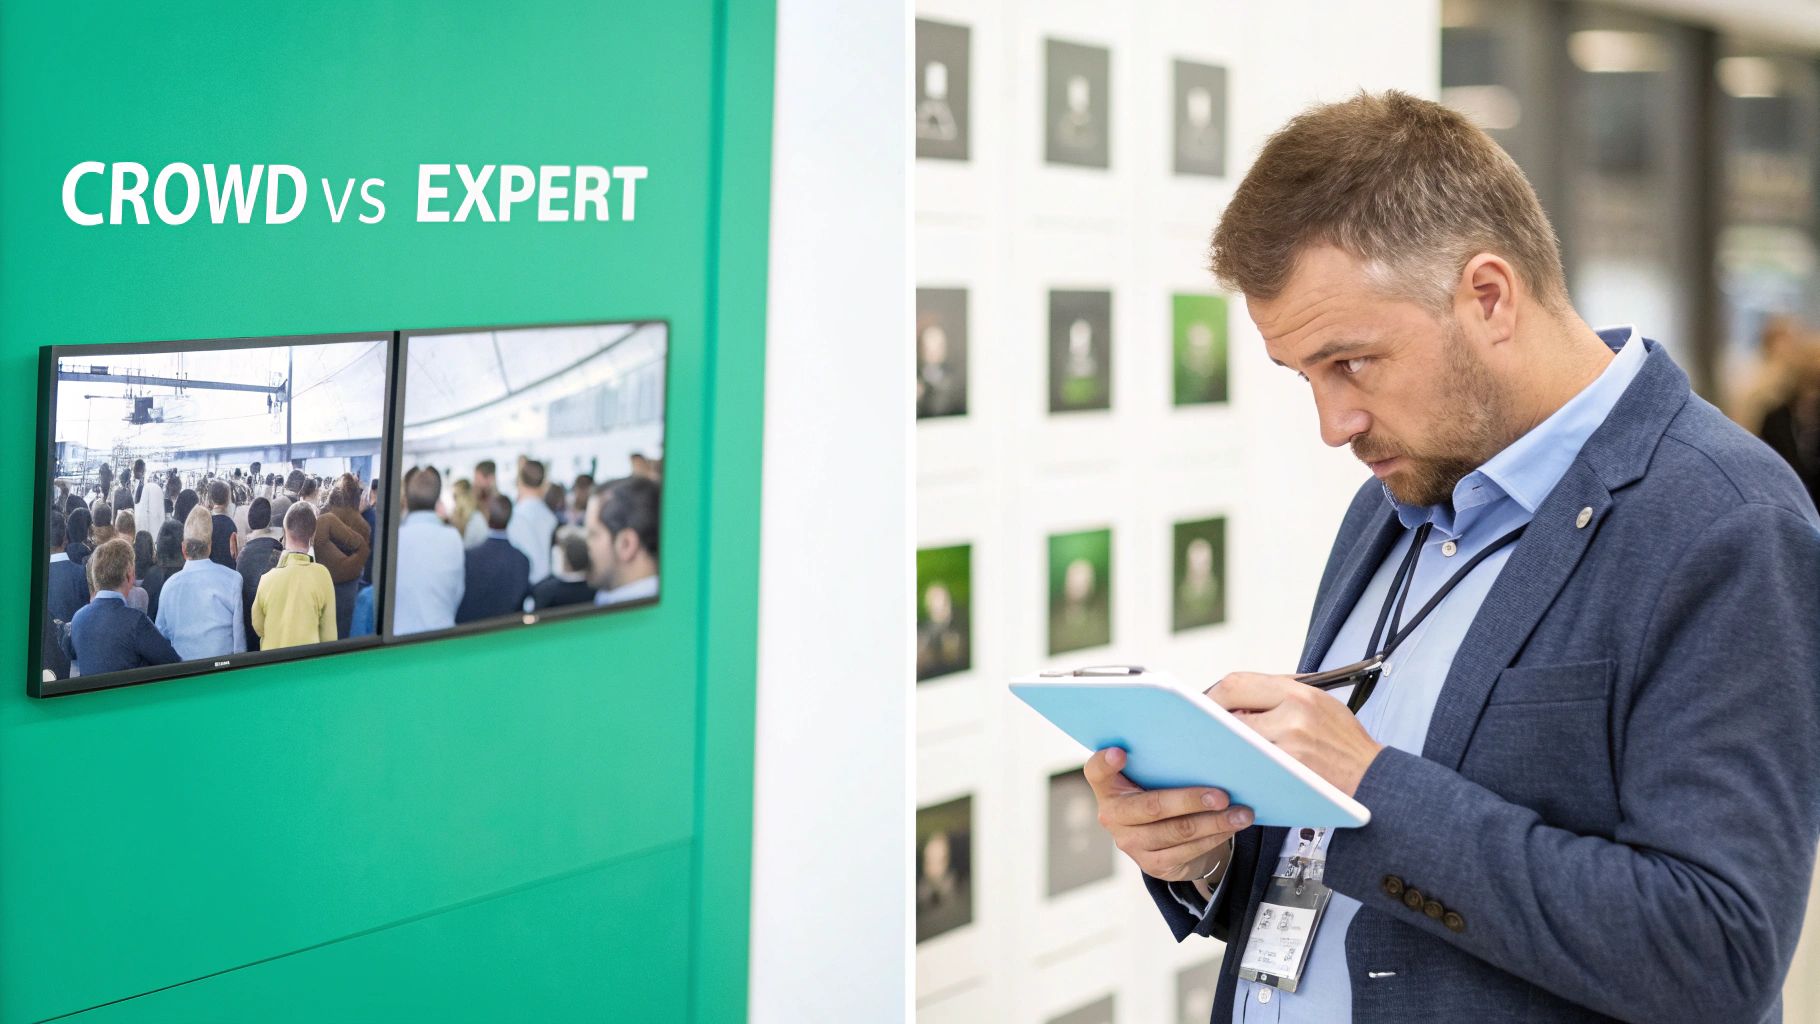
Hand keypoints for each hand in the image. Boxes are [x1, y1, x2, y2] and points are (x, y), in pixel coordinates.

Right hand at [1082, 747, 1252, 882]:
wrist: (1160, 838)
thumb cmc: (1157, 791)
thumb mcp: (1149, 775)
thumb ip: (1158, 762)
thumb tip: (1205, 744)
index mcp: (1107, 785)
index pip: (1097, 771)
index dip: (1106, 762)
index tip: (1120, 752)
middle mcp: (1112, 815)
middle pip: (1153, 806)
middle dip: (1191, 800)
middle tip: (1222, 795)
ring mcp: (1130, 843)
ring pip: (1178, 832)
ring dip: (1215, 822)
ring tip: (1242, 813)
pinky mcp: (1151, 864)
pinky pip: (1188, 851)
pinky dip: (1214, 837)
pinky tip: (1231, 828)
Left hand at [1206, 672, 1383, 796]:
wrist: (1373, 775)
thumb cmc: (1344, 741)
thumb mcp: (1320, 702)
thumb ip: (1280, 696)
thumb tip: (1239, 698)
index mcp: (1298, 692)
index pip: (1238, 683)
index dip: (1215, 694)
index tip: (1207, 704)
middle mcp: (1292, 714)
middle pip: (1231, 711)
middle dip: (1216, 721)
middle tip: (1208, 729)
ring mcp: (1289, 745)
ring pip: (1238, 741)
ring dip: (1227, 744)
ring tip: (1226, 747)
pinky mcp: (1289, 772)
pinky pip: (1252, 765)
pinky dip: (1242, 764)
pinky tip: (1241, 766)